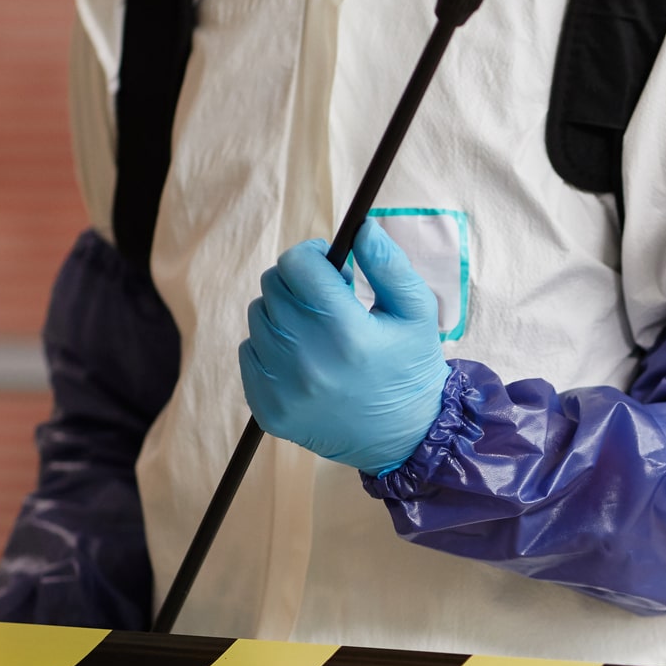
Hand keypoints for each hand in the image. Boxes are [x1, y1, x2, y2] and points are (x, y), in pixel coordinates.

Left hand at [240, 220, 452, 474]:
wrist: (405, 438)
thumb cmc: (412, 367)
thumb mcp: (417, 312)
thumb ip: (389, 265)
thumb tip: (361, 227)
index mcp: (346, 332)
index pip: (296, 264)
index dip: (312, 255)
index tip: (328, 266)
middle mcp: (307, 361)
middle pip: (272, 286)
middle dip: (298, 284)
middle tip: (327, 302)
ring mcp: (282, 389)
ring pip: (258, 317)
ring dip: (283, 315)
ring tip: (317, 334)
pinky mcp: (267, 409)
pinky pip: (248, 353)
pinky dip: (269, 348)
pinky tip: (303, 361)